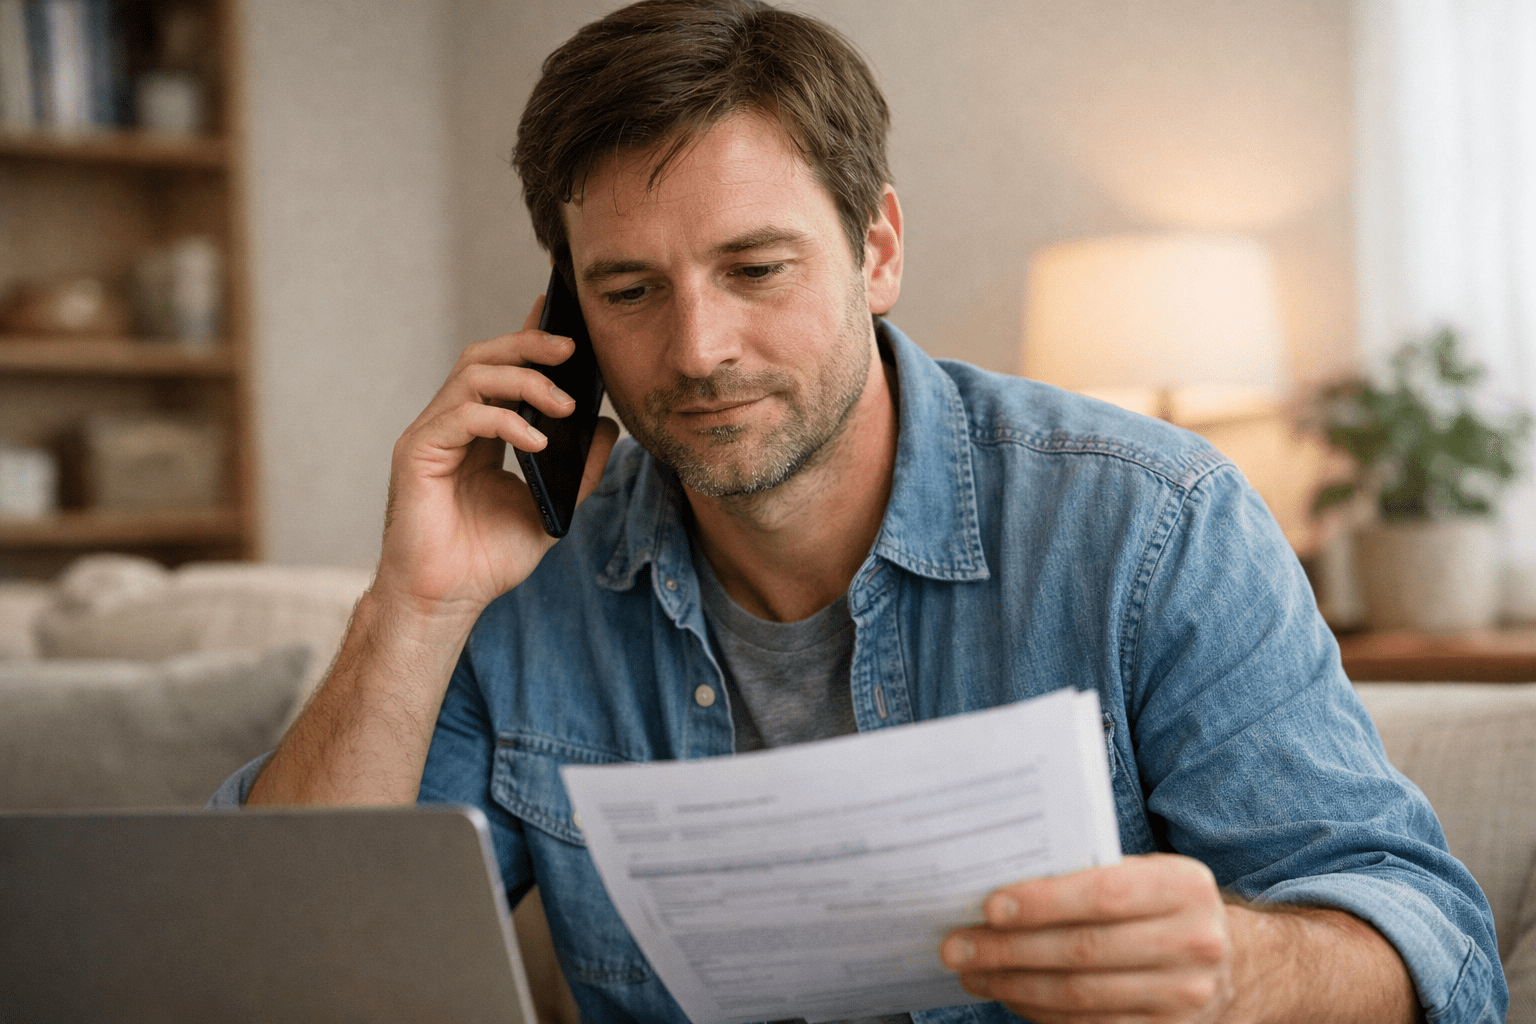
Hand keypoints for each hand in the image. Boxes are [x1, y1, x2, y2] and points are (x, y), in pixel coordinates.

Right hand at [374, 295, 618, 619]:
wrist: (447, 600)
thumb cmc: (487, 560)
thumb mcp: (551, 509)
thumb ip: (580, 470)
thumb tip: (610, 428)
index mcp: (479, 432)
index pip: (503, 370)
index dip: (530, 337)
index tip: (565, 318)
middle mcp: (451, 425)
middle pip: (485, 357)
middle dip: (530, 344)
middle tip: (573, 349)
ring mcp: (431, 434)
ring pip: (472, 374)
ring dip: (524, 380)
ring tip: (564, 404)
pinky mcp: (417, 452)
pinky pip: (463, 415)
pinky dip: (505, 420)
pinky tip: (537, 440)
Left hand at [941, 854, 1231, 1023]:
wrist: (1234, 962)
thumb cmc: (1162, 906)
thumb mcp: (1146, 874)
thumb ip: (1090, 873)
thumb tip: (1000, 883)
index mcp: (1184, 887)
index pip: (1103, 894)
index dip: (1043, 902)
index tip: (989, 907)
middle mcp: (1193, 944)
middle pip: (1083, 951)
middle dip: (1010, 950)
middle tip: (958, 945)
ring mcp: (1184, 998)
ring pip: (1080, 996)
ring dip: (1014, 985)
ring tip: (972, 971)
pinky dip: (1039, 1012)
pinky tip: (1008, 995)